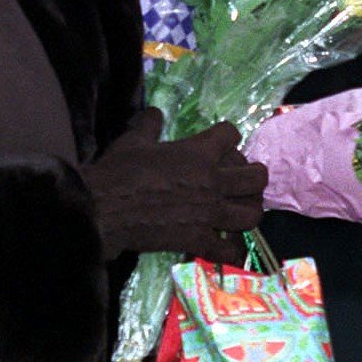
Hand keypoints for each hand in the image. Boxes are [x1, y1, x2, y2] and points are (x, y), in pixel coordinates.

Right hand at [81, 108, 267, 265]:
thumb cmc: (119, 170)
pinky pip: (230, 250)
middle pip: (257, 177)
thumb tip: (154, 112)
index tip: (221, 142)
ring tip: (240, 210)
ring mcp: (209, 214)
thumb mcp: (134, 140)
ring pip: (252, 214)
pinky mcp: (199, 240)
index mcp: (199, 151)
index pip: (232, 134)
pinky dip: (231, 250)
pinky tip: (226, 245)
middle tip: (244, 179)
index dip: (227, 136)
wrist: (104, 209)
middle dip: (255, 176)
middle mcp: (213, 181)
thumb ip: (149, 124)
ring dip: (250, 211)